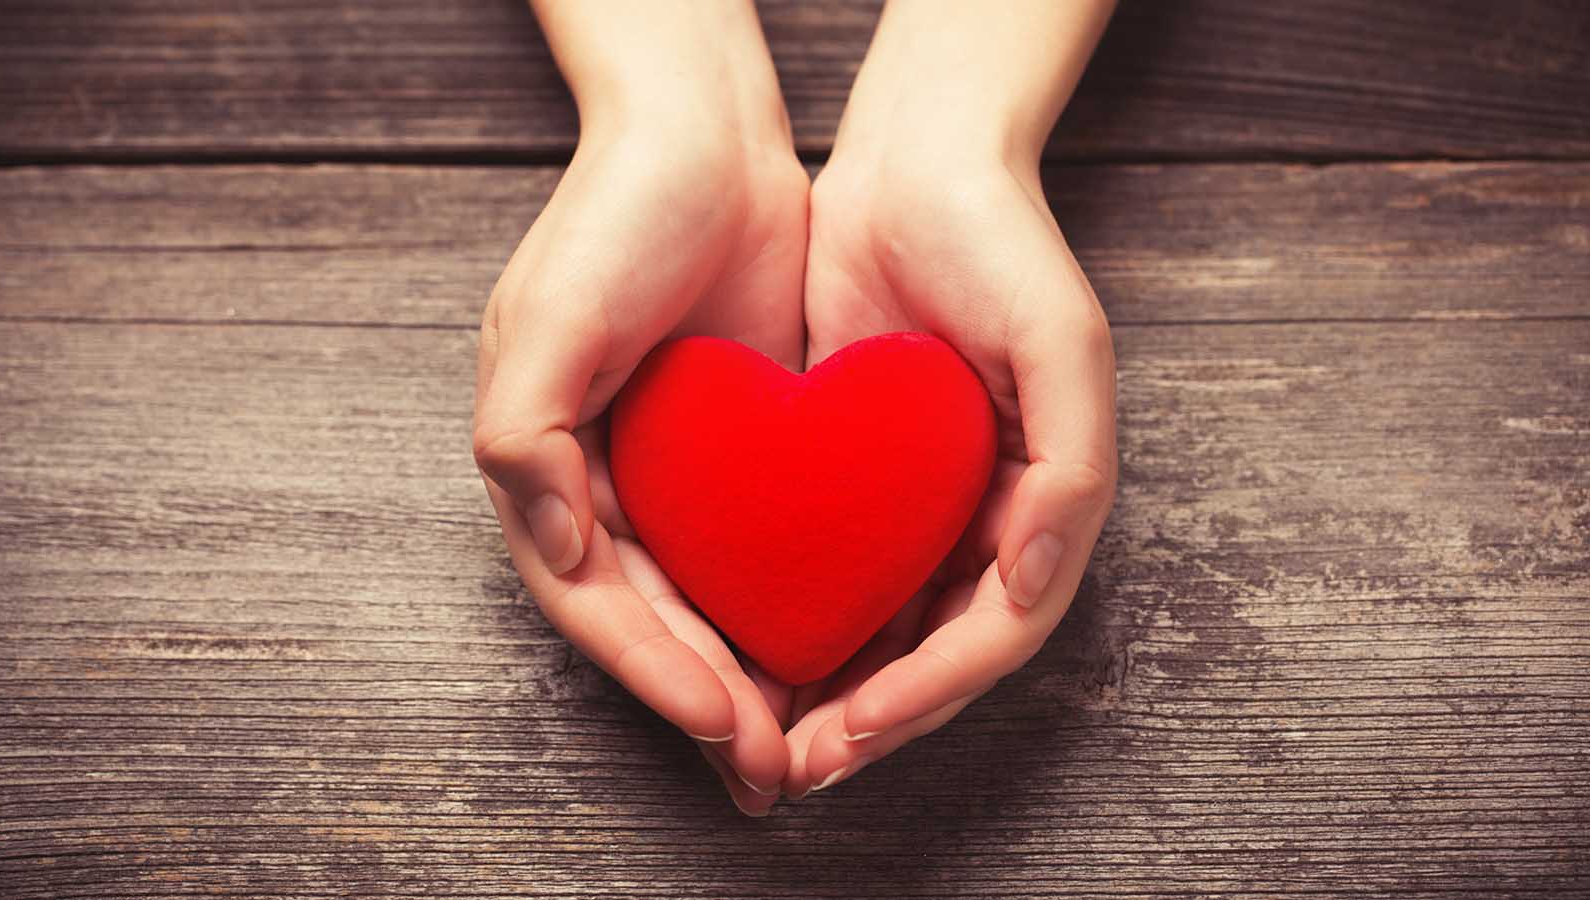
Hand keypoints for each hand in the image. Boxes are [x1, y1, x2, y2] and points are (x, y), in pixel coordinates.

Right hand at [474, 1, 806, 815]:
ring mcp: (674, 477)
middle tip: (769, 771)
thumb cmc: (616, 216)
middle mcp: (603, 485)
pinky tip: (832, 653)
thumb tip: (555, 549)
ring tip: (803, 746)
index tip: (720, 721)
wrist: (707, 139)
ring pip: (708, 605)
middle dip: (706, 700)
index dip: (652, 670)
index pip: (596, 601)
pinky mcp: (740, 458)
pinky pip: (760, 554)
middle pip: (652, 623)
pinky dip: (784, 611)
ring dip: (748, 680)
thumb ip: (524, 437)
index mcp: (544, 467)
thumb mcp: (552, 318)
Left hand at [778, 0, 1118, 796]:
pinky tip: (751, 646)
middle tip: (797, 768)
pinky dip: (805, 619)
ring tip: (771, 739)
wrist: (917, 165)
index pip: (992, 634)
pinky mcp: (863, 475)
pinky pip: (837, 569)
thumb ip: (1068, 470)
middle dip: (873, 719)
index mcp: (1046, 501)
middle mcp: (990, 516)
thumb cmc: (1001, 245)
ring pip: (884, 627)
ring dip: (835, 690)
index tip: (851, 735)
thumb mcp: (1060, 343)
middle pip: (935, 652)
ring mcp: (927, 501)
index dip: (927, 695)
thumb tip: (1028, 585)